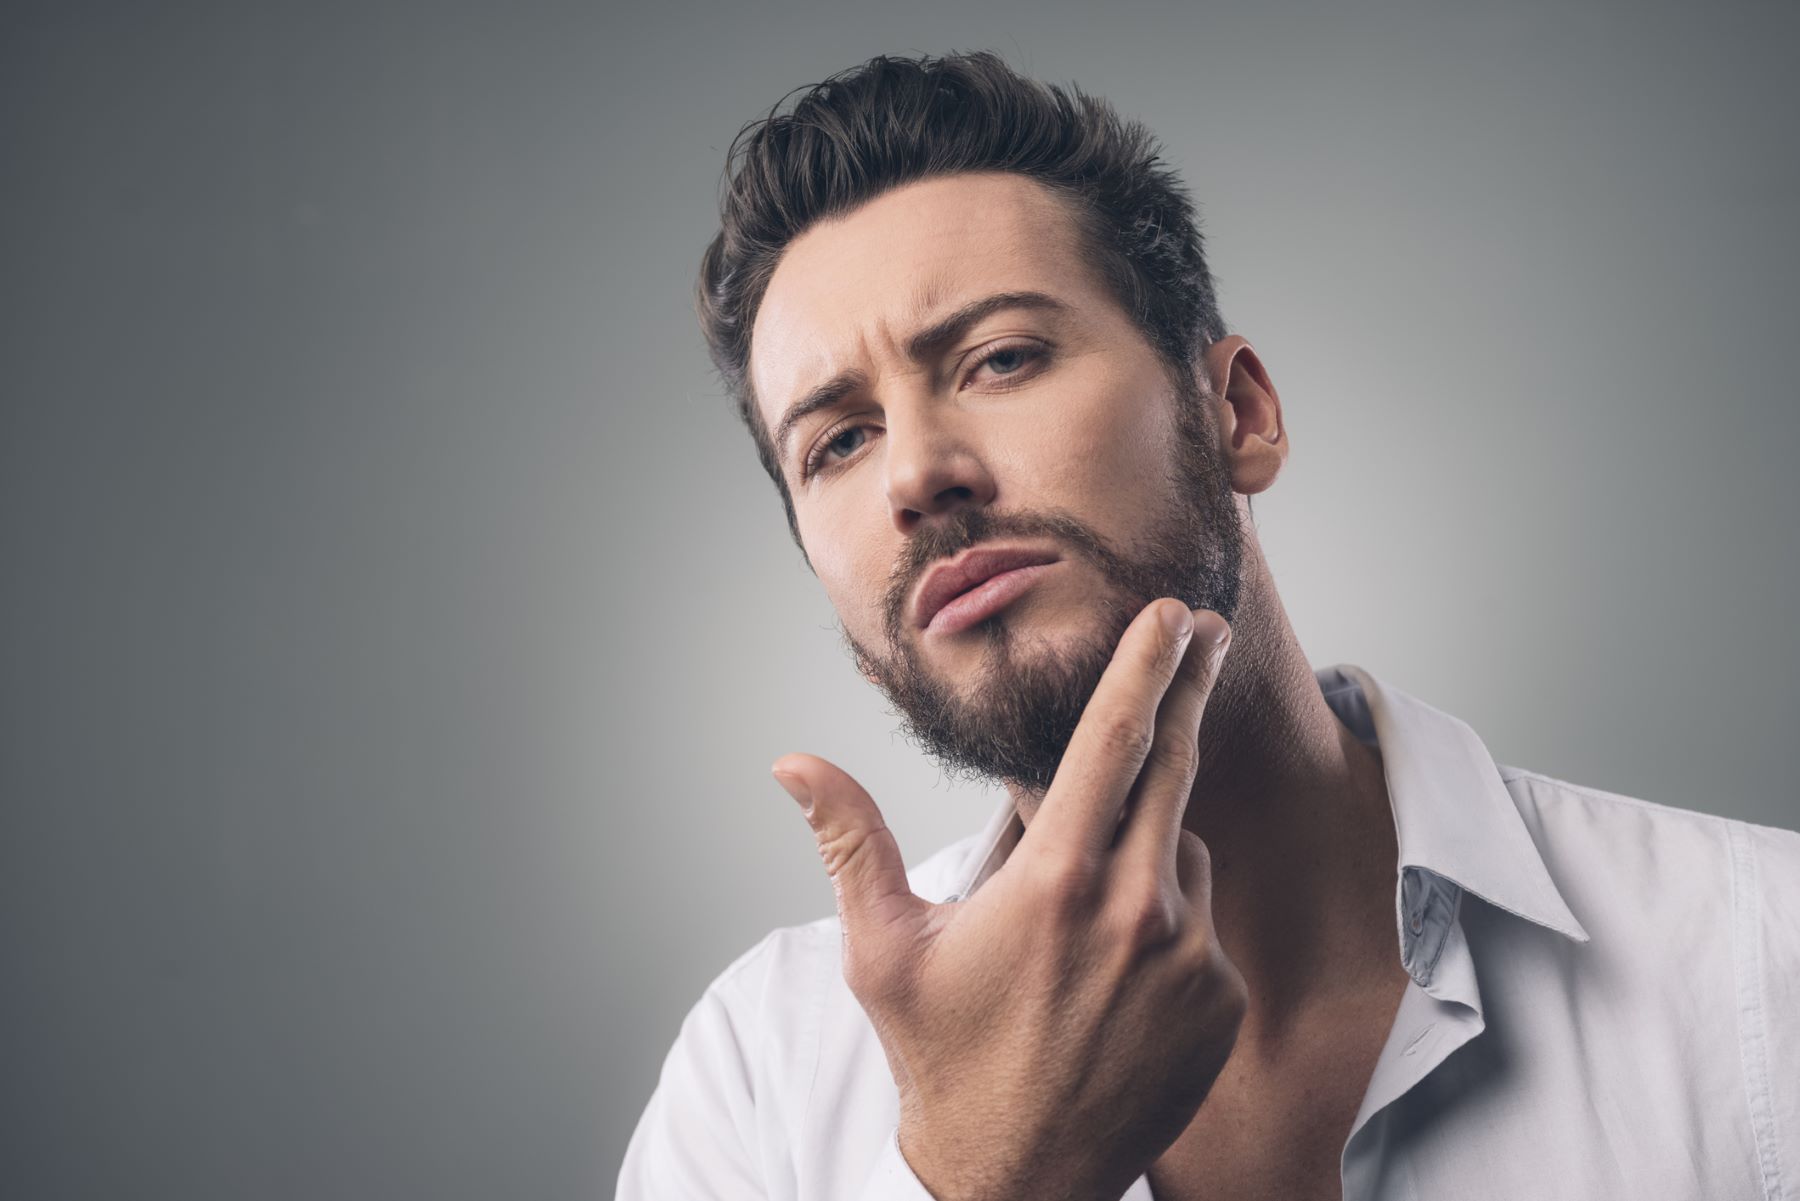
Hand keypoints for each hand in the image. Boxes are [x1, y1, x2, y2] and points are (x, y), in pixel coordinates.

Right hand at [771, 600, 1243, 1200]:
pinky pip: (1202, 921)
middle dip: (1187, 689)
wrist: (1015, 1180)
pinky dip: (1167, 914)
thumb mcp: (882, 949)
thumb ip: (850, 840)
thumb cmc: (942, 1057)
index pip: (1112, 743)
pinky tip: (1116, 963)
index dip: (1145, 666)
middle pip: (1173, 769)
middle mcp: (1138, 910)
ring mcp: (1190, 958)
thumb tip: (792, 763)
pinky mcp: (1221, 1001)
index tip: (1173, 612)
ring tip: (1084, 903)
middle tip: (1207, 632)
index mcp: (1056, 882)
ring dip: (1149, 838)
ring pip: (1181, 850)